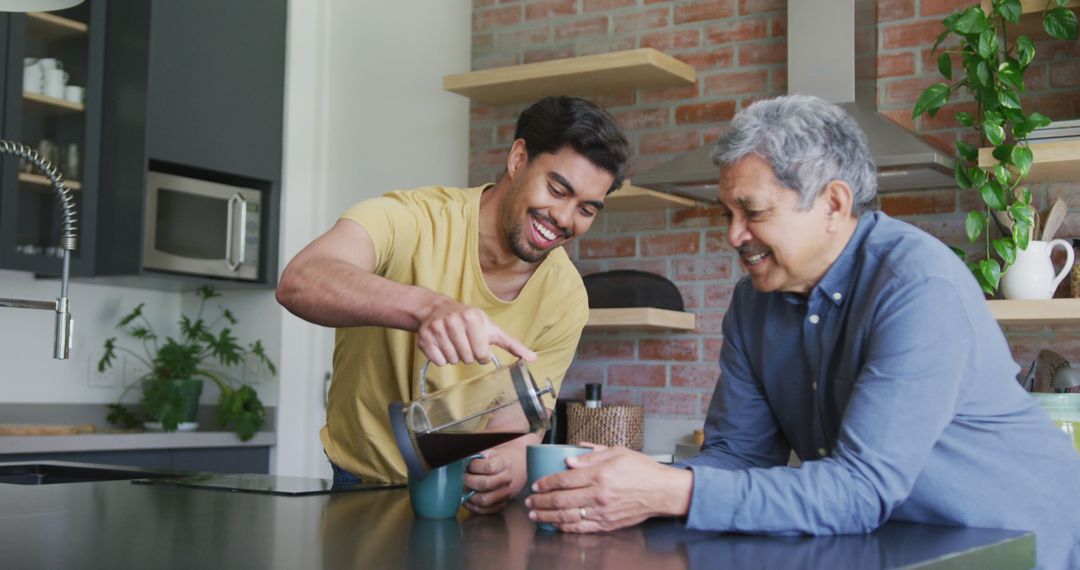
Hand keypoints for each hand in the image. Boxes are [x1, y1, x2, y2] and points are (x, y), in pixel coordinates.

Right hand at [417, 297, 535, 364]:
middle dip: (468, 355)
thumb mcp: (492, 330)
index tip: (478, 344)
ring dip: (455, 356)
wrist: (437, 309)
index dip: (481, 354)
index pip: (481, 354)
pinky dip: (441, 358)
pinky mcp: (424, 337)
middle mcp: (454, 320)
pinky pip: (438, 361)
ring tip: (453, 342)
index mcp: (473, 317)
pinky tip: (442, 345)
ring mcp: (437, 328)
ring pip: (452, 360)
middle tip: (464, 342)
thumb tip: (533, 358)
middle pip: (466, 358)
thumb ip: (512, 345)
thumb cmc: (470, 322)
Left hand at [463, 449, 515, 513]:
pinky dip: (472, 506)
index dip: (473, 467)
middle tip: (461, 478)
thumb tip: (463, 460)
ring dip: (469, 495)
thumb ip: (475, 456)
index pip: (489, 467)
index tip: (467, 465)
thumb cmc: (490, 461)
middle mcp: (507, 478)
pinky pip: (483, 510)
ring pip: (484, 499)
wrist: (503, 471)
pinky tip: (467, 498)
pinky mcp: (500, 505)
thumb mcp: (484, 453)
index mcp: (504, 463)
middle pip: (485, 484)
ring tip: (463, 489)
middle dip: (468, 481)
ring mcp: (505, 493)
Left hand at [525, 445, 693, 532]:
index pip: (565, 479)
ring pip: (568, 516)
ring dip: (547, 516)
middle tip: (529, 501)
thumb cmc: (642, 469)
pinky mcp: (608, 524)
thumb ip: (591, 455)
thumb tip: (568, 459)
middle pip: (561, 500)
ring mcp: (603, 512)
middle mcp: (599, 495)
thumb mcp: (617, 452)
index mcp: (600, 475)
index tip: (536, 484)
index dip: (546, 482)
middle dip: (541, 501)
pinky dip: (565, 527)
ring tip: (535, 514)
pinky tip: (555, 524)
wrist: (662, 492)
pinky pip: (581, 528)